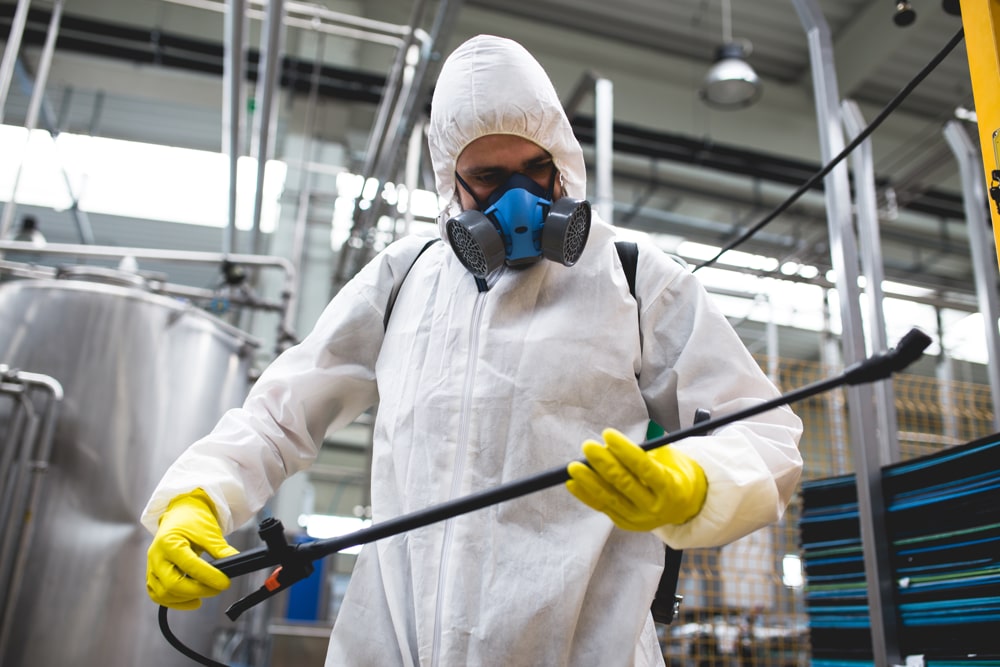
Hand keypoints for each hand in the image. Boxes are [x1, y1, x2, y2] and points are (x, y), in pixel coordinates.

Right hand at [146, 489, 238, 609]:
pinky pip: (158, 595)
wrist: (180, 514)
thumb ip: (221, 550)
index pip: (189, 565)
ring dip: (185, 599)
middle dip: (198, 590)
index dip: (209, 577)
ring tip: (205, 593)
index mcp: (169, 542)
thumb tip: (236, 563)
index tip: (224, 583)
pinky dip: (174, 602)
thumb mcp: (209, 533)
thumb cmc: (193, 521)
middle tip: (217, 589)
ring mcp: (152, 567)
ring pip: (163, 594)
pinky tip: (192, 599)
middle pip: (172, 584)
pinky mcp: (153, 575)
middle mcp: (157, 556)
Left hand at [566, 428, 707, 530]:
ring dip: (589, 481)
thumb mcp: (669, 458)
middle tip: (588, 446)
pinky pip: (602, 507)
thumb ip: (643, 452)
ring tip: (574, 466)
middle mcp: (655, 507)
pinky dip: (586, 495)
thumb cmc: (674, 474)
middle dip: (604, 463)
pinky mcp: (625, 523)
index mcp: (670, 487)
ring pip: (610, 498)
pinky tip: (573, 483)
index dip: (625, 450)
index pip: (644, 467)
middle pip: (625, 483)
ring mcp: (639, 519)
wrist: (684, 505)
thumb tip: (609, 446)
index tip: (608, 434)